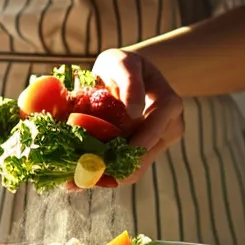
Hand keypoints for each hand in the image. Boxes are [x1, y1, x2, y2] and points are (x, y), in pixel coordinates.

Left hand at [69, 49, 184, 189]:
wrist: (127, 73)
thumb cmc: (122, 65)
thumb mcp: (123, 62)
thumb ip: (130, 82)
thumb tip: (135, 112)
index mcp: (169, 104)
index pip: (153, 132)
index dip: (131, 149)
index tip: (105, 160)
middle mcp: (170, 127)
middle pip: (143, 159)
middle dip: (112, 170)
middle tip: (81, 177)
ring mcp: (158, 142)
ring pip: (134, 170)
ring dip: (104, 177)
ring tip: (73, 182)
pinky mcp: (143, 152)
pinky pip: (125, 168)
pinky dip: (103, 175)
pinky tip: (77, 179)